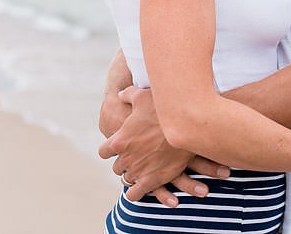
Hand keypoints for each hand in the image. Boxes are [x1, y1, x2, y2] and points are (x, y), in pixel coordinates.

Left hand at [98, 86, 228, 205]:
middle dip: (125, 162)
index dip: (111, 149)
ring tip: (143, 168)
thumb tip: (120, 95)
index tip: (120, 147)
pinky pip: (135, 194)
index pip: (104, 152)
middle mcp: (126, 158)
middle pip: (117, 167)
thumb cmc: (164, 109)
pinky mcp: (153, 180)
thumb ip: (128, 96)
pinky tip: (142, 187)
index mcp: (120, 140)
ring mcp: (139, 170)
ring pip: (127, 179)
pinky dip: (136, 193)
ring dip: (133, 174)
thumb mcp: (143, 96)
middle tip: (136, 156)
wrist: (186, 124)